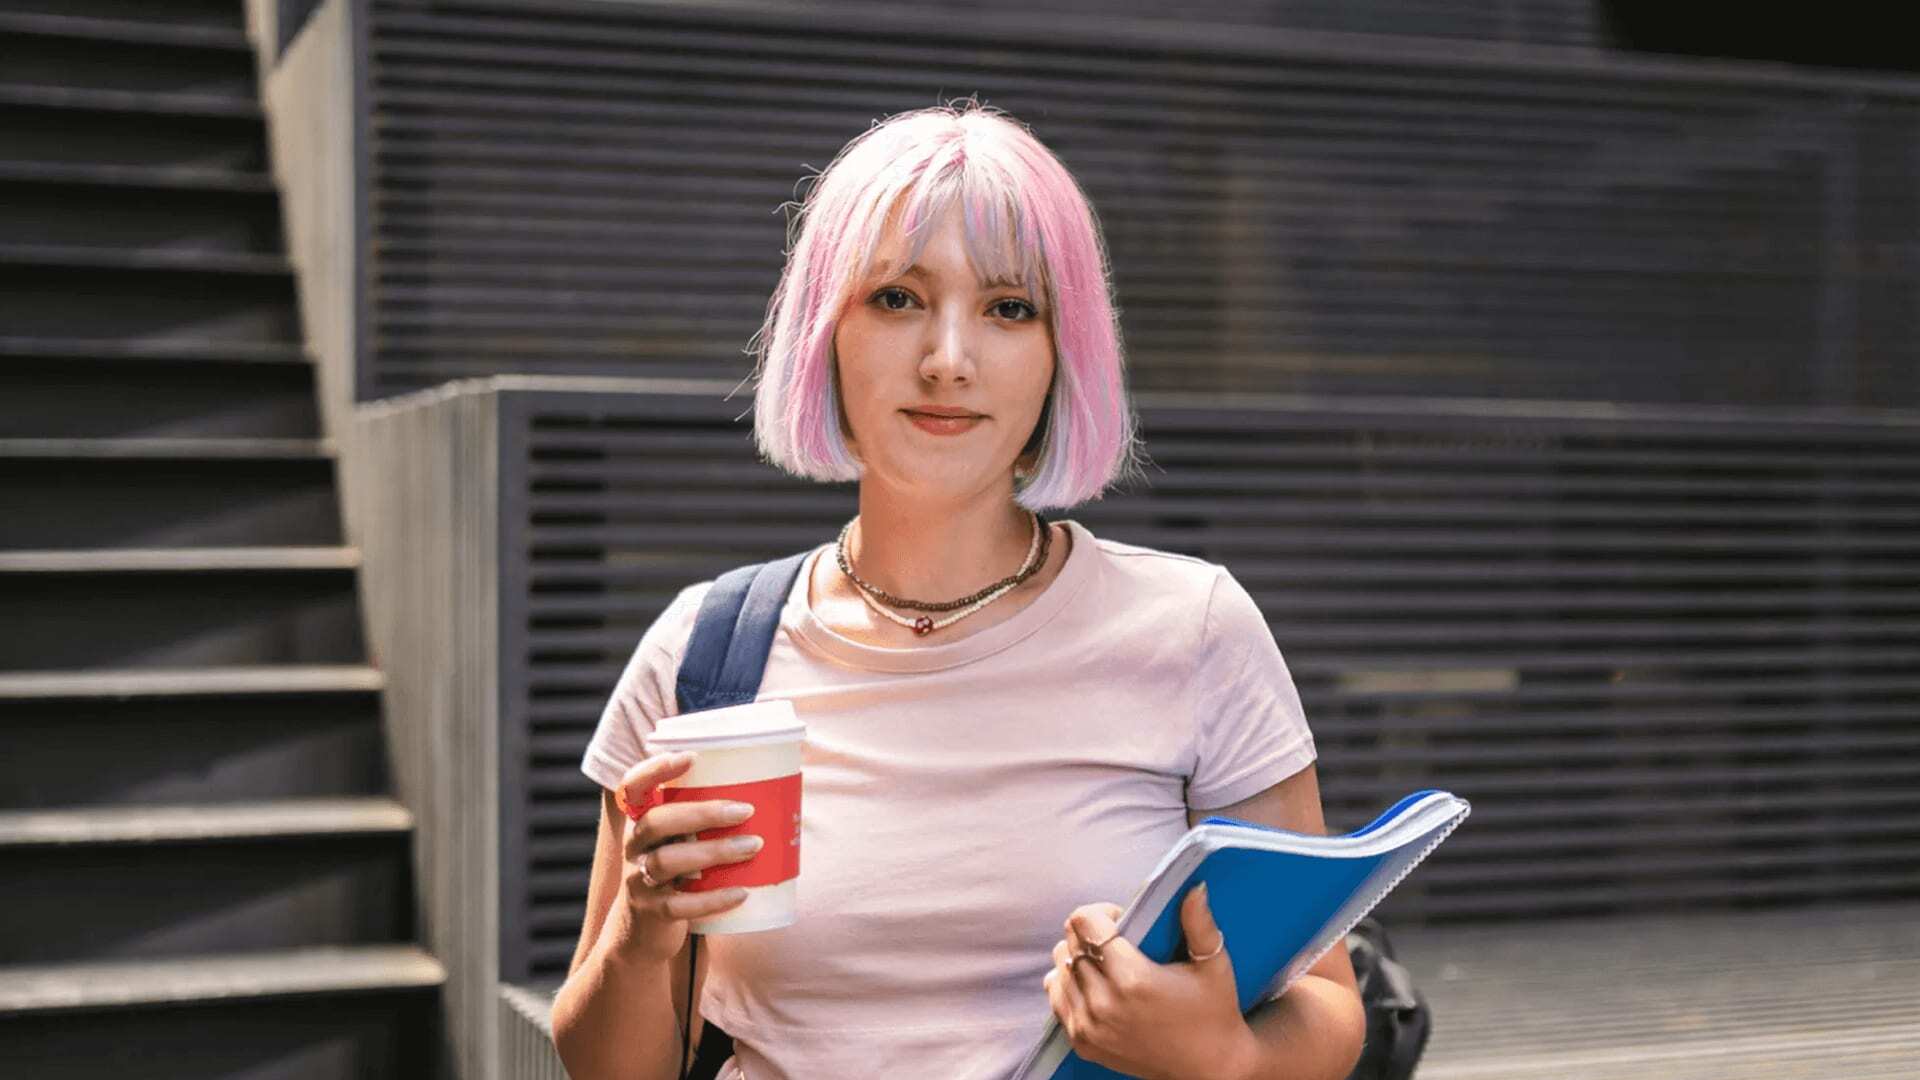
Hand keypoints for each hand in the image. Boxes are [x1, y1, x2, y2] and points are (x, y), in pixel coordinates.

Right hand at [615, 752, 762, 964]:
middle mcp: (634, 847)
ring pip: (667, 861)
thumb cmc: (678, 875)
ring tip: (753, 847)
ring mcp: (639, 880)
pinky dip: (713, 899)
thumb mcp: (680, 843)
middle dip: (702, 813)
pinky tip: (742, 893)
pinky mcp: (651, 913)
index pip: (633, 787)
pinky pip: (680, 905)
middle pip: (656, 822)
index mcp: (642, 822)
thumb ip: (705, 821)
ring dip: (714, 851)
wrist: (644, 933)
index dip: (655, 769)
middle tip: (745, 811)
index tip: (690, 756)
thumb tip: (774, 793)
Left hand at [1043, 884, 1257, 1079]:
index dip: (1101, 913)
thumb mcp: (1213, 965)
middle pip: (1069, 942)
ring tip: (1107, 963)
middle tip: (1117, 941)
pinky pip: (1056, 997)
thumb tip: (1195, 886)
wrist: (1208, 1068)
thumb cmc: (1213, 1012)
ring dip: (1078, 957)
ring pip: (1058, 967)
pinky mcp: (1082, 1042)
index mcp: (1133, 979)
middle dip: (1090, 933)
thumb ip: (1199, 923)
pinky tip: (1095, 984)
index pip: (1085, 923)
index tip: (1123, 921)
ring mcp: (1089, 1026)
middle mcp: (1104, 1004)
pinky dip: (1069, 984)